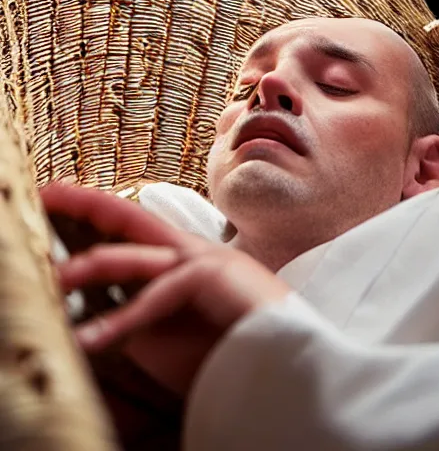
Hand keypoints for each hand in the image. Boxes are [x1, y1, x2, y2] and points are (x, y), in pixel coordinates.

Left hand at [42, 184, 289, 397]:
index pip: (134, 227)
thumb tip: (97, 319)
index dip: (99, 211)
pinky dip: (121, 323)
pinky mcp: (207, 278)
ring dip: (86, 268)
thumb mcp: (174, 326)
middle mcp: (187, 249)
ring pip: (132, 255)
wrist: (285, 350)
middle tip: (48, 194)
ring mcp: (199, 260)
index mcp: (182, 256)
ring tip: (51, 281)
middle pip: (129, 218)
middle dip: (86, 204)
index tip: (63, 200)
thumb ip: (141, 315)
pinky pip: (154, 299)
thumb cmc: (231, 340)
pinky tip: (89, 340)